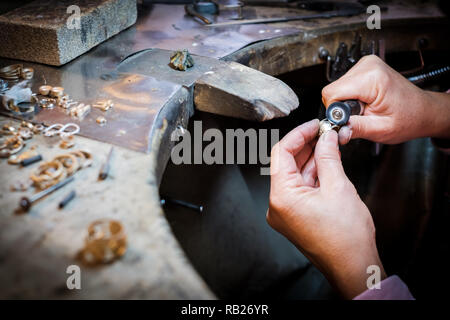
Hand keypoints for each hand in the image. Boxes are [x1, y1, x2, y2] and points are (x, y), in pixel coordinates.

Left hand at [267, 119, 385, 297]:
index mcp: (282, 197)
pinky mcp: (294, 217)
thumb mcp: (338, 187)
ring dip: (311, 159)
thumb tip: (325, 137)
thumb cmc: (346, 238)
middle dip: (306, 146)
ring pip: (294, 176)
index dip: (299, 134)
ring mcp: (285, 212)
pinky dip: (312, 175)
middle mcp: (277, 205)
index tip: (314, 125)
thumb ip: (328, 157)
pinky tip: (326, 163)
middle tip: (324, 132)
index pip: (282, 153)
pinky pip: (300, 189)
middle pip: (286, 164)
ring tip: (328, 144)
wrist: (353, 266)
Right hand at [322, 55, 449, 144]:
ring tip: (367, 107)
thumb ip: (355, 128)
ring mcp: (366, 64)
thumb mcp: (380, 129)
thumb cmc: (408, 118)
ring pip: (337, 87)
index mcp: (372, 78)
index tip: (350, 119)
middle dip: (343, 106)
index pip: (332, 93)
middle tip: (363, 114)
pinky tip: (366, 100)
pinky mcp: (365, 67)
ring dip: (347, 101)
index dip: (336, 110)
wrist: (422, 111)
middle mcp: (368, 66)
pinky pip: (344, 84)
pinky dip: (351, 96)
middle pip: (333, 89)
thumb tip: (336, 130)